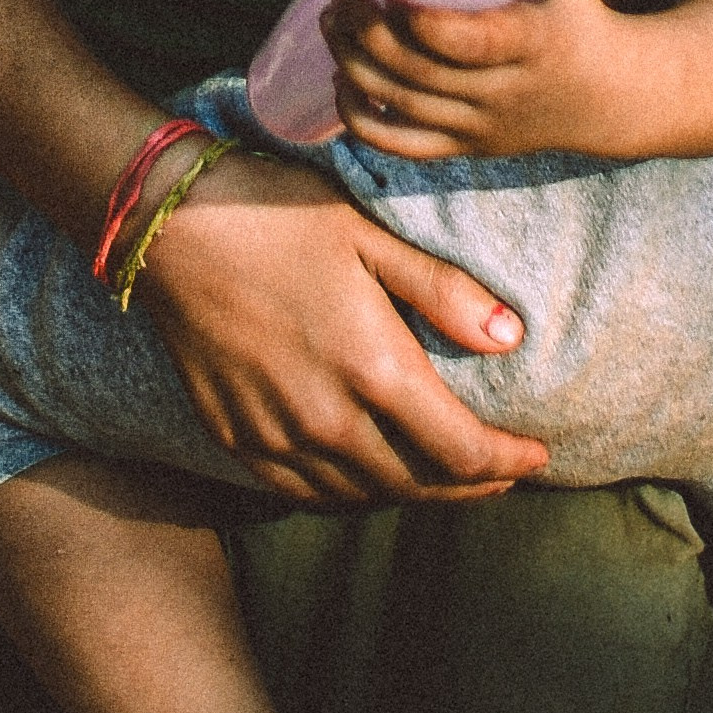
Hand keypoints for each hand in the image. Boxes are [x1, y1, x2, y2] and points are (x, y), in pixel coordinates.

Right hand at [134, 144, 543, 503]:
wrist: (172, 227)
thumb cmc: (278, 215)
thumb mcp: (369, 236)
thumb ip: (442, 293)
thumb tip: (512, 339)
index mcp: (372, 368)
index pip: (461, 450)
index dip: (507, 461)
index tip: (539, 454)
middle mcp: (328, 421)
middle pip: (418, 485)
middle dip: (472, 486)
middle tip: (505, 473)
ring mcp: (278, 438)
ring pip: (364, 496)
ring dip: (415, 493)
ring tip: (447, 477)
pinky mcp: (238, 440)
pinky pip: (308, 494)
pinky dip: (351, 495)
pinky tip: (366, 478)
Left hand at [325, 0, 648, 161]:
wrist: (610, 95)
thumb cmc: (577, 9)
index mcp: (535, 42)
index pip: (475, 42)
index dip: (427, 22)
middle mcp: (505, 92)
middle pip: (421, 73)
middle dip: (368, 32)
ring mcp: (483, 126)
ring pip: (403, 106)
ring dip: (355, 63)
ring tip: (332, 19)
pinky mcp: (466, 148)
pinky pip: (403, 146)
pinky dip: (361, 119)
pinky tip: (341, 80)